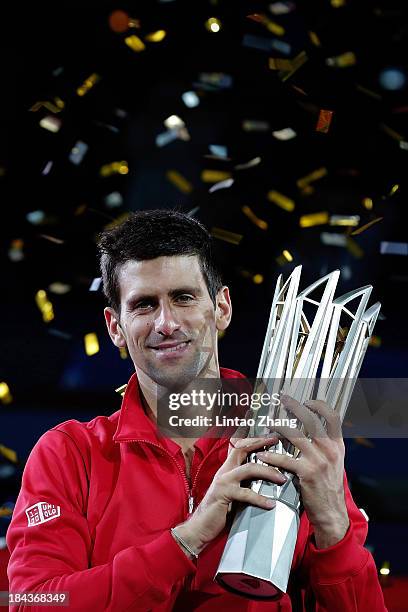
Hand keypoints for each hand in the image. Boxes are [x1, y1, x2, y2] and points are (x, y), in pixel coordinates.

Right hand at [173, 434, 284, 555]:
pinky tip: (270, 504)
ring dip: (268, 472)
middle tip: (276, 444)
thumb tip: (264, 482)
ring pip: (249, 469)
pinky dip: (260, 499)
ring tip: (282, 479)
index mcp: (227, 469)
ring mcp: (223, 481)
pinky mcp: (224, 494)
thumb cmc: (219, 511)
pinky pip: (245, 493)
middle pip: (243, 449)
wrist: (200, 527)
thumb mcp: (232, 492)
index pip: (240, 447)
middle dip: (261, 444)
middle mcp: (224, 471)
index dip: (255, 441)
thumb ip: (243, 483)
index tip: (270, 439)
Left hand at [256, 396, 348, 548]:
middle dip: (296, 407)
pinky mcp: (306, 473)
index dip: (320, 406)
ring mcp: (319, 460)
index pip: (332, 418)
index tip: (307, 400)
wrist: (331, 514)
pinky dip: (270, 456)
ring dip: (278, 428)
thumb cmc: (328, 489)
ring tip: (268, 426)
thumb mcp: (334, 465)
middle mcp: (330, 450)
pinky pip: (283, 459)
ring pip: (294, 435)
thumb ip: (325, 448)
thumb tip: (313, 432)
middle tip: (283, 400)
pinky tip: (262, 455)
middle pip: (311, 420)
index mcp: (337, 447)